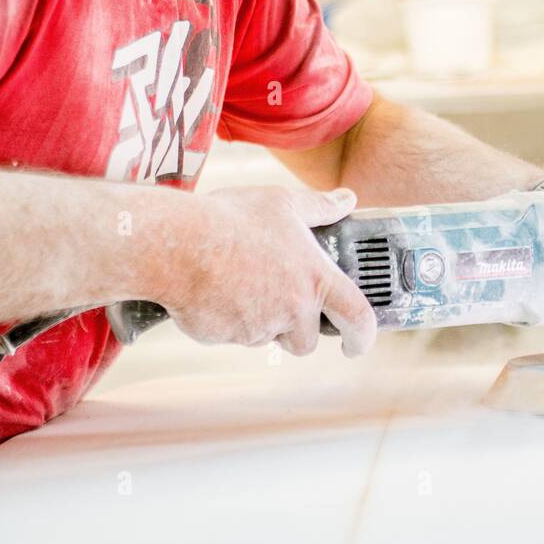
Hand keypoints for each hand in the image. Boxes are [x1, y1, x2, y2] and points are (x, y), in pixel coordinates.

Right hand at [156, 184, 375, 356]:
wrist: (179, 243)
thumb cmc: (233, 219)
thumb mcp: (283, 203)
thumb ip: (320, 207)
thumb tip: (348, 199)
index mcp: (314, 278)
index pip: (357, 316)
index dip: (363, 335)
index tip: (358, 344)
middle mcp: (292, 309)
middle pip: (305, 340)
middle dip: (293, 328)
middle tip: (274, 296)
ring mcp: (258, 327)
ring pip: (265, 336)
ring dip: (257, 319)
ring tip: (236, 278)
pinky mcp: (225, 338)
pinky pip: (231, 335)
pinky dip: (225, 318)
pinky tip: (213, 288)